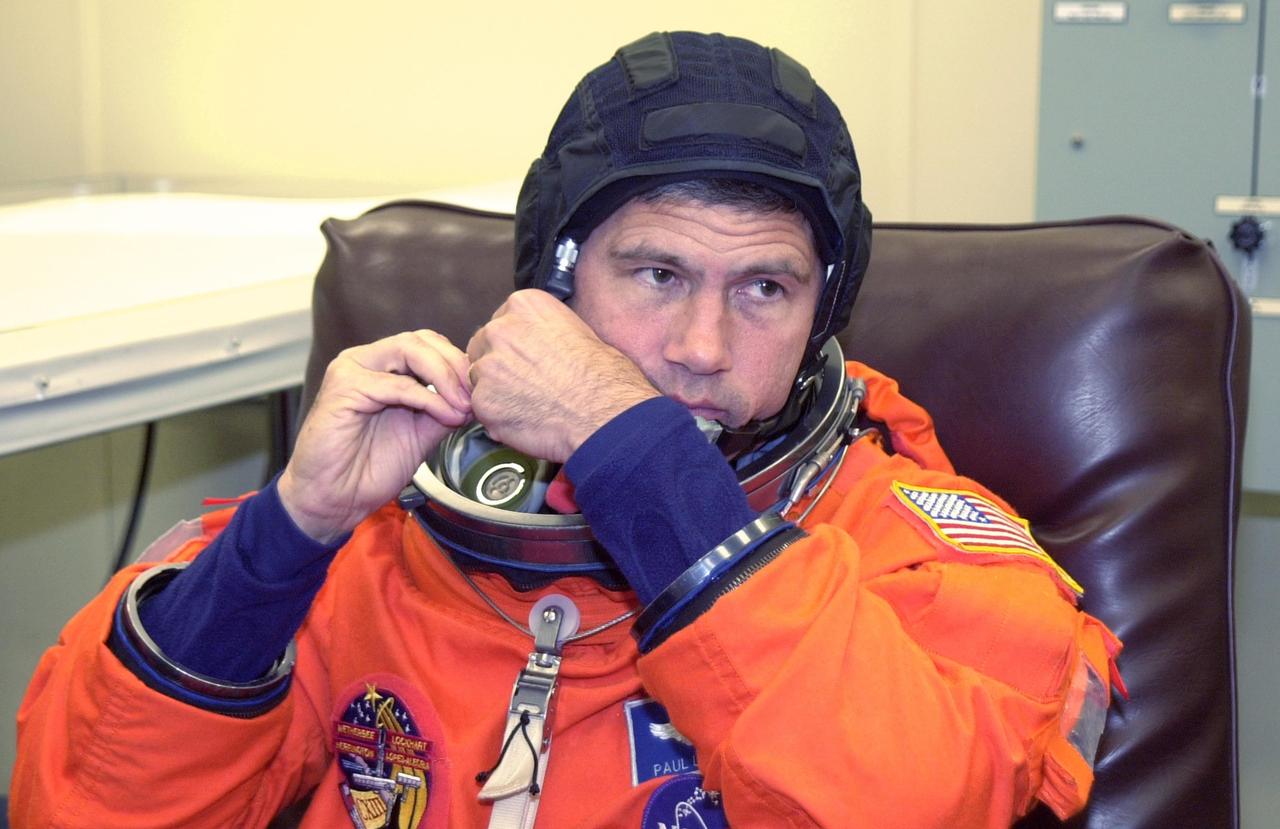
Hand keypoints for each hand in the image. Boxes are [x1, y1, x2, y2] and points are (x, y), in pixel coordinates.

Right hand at [278, 330, 472, 542]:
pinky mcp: (343, 388)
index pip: (427, 344)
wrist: (334, 499)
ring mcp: (351, 370)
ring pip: (408, 350)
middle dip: (455, 364)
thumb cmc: (369, 469)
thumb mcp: (422, 433)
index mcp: (382, 367)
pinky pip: (395, 384)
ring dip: (444, 376)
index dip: (458, 362)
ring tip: (462, 404)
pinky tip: (445, 415)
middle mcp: (365, 361)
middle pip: (420, 340)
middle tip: (475, 394)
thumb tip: (478, 397)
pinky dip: (428, 398)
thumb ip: (445, 409)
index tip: (481, 391)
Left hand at [466, 290, 659, 462]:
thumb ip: (546, 332)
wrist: (604, 415)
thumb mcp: (581, 332)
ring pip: (479, 379)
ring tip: (530, 406)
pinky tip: (527, 421)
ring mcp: (488, 366)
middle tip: (527, 384)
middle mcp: (500, 329)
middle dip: (498, 365)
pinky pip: (483, 410)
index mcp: (525, 305)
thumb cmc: (605, 378)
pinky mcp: (483, 402)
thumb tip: (541, 345)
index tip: (529, 360)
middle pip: (482, 347)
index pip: (501, 322)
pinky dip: (499, 417)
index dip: (514, 345)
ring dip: (496, 392)